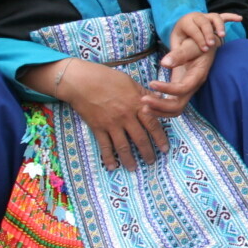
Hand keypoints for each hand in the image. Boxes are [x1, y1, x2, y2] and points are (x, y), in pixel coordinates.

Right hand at [50, 60, 166, 170]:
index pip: (153, 124)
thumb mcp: (131, 83)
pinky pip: (104, 145)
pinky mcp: (98, 127)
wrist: (83, 81)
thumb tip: (159, 99)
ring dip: (129, 159)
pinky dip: (108, 157)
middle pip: (140, 138)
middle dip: (147, 152)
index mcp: (137, 104)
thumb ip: (145, 94)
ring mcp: (111, 123)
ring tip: (133, 168)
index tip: (165, 149)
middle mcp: (126, 116)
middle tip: (151, 162)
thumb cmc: (108, 78)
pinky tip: (112, 167)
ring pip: (123, 145)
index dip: (160, 138)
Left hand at [145, 44, 214, 117]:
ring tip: (143, 107)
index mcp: (197, 75)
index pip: (183, 89)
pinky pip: (171, 105)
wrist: (203, 45)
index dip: (167, 89)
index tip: (151, 83)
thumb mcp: (191, 45)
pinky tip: (148, 104)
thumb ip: (180, 53)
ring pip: (175, 110)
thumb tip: (164, 63)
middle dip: (160, 106)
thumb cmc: (198, 43)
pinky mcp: (179, 91)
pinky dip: (159, 108)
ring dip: (159, 111)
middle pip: (178, 106)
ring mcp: (186, 90)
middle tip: (142, 100)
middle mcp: (192, 86)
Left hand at [168, 11, 240, 56]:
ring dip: (219, 26)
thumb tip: (165, 64)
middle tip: (211, 45)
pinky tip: (239, 19)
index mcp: (185, 23)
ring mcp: (206, 17)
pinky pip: (223, 16)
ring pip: (214, 17)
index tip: (204, 49)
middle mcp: (196, 17)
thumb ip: (175, 55)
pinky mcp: (214, 19)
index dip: (199, 38)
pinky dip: (230, 17)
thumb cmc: (181, 40)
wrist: (184, 29)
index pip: (193, 29)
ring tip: (222, 36)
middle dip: (208, 33)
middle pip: (204, 22)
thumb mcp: (176, 46)